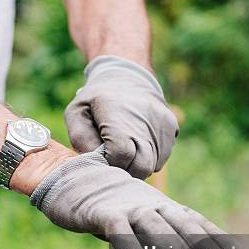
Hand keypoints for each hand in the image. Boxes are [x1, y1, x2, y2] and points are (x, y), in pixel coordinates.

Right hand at [30, 148, 248, 248]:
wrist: (73, 179)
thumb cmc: (113, 208)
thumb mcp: (140, 225)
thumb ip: (160, 248)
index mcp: (165, 207)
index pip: (198, 225)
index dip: (222, 244)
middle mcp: (152, 205)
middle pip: (183, 228)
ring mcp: (128, 208)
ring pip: (155, 228)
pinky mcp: (101, 214)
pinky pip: (119, 231)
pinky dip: (132, 247)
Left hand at [65, 56, 178, 179]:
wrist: (126, 78)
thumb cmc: (95, 101)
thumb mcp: (76, 113)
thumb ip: (81, 140)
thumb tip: (96, 162)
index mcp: (117, 114)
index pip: (121, 155)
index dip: (110, 163)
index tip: (103, 157)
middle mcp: (144, 119)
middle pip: (141, 166)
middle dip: (125, 171)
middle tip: (113, 160)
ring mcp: (162, 124)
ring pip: (152, 166)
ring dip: (137, 165)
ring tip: (124, 149)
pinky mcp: (172, 128)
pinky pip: (161, 158)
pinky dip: (149, 158)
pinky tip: (137, 144)